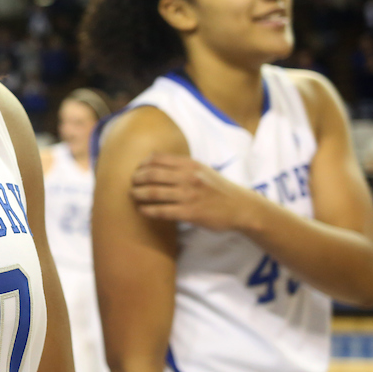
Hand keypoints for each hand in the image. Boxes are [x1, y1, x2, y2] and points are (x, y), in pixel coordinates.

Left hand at [130, 154, 258, 231]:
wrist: (240, 207)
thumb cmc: (218, 188)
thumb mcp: (202, 170)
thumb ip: (181, 165)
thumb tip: (154, 158)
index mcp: (190, 165)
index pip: (158, 158)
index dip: (142, 164)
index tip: (137, 170)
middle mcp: (188, 177)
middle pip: (151, 174)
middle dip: (136, 178)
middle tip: (132, 183)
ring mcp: (189, 195)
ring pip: (153, 192)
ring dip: (138, 194)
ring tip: (133, 195)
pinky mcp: (190, 213)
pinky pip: (162, 211)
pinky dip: (148, 210)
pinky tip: (142, 210)